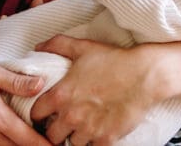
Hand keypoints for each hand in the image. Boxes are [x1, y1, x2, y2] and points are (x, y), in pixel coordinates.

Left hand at [30, 37, 158, 145]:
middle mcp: (72, 115)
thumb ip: (57, 45)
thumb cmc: (114, 60)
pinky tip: (98, 134)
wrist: (144, 74)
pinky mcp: (106, 139)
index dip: (39, 115)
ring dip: (75, 137)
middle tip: (63, 125)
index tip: (46, 114)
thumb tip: (38, 46)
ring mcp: (89, 129)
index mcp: (61, 95)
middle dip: (55, 130)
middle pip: (51, 136)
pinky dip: (94, 143)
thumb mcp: (83, 47)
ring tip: (83, 129)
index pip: (36, 114)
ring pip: (72, 144)